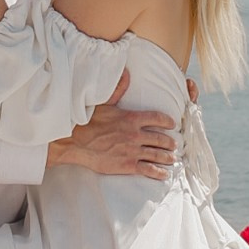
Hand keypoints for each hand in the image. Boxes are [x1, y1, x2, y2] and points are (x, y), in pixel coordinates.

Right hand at [49, 73, 177, 180]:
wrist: (75, 141)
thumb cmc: (87, 121)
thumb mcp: (104, 102)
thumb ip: (118, 89)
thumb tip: (127, 73)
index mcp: (131, 118)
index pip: (157, 118)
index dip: (167, 121)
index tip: (172, 124)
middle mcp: (135, 134)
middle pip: (160, 138)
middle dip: (169, 142)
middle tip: (174, 145)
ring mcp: (132, 151)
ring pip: (157, 154)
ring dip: (167, 157)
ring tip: (172, 159)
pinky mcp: (127, 165)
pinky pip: (148, 169)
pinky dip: (158, 172)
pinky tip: (164, 174)